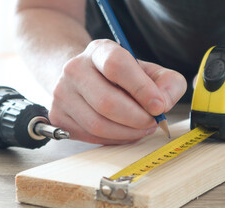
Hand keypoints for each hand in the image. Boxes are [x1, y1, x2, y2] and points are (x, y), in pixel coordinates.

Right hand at [49, 39, 185, 144]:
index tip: (159, 107)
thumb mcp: (146, 70)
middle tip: (153, 123)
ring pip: (98, 125)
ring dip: (127, 133)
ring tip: (141, 129)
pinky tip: (123, 132)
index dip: (141, 89)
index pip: (116, 66)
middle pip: (106, 102)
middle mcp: (74, 69)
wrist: (82, 78)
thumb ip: (166, 82)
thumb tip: (164, 103)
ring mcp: (62, 94)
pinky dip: (113, 139)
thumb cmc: (119, 76)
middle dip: (137, 119)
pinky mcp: (58, 116)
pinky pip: (90, 137)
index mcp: (98, 51)